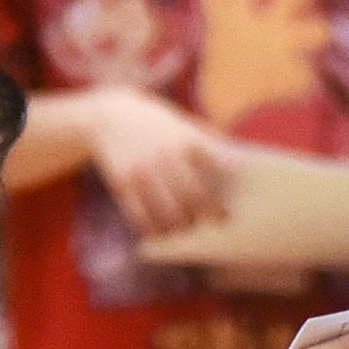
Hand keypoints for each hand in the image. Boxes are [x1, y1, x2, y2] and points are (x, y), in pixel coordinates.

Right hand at [84, 88, 237, 238]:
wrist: (110, 117)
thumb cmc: (157, 124)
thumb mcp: (184, 125)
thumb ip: (209, 143)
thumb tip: (238, 167)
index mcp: (188, 140)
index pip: (217, 171)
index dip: (226, 191)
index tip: (231, 209)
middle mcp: (166, 155)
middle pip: (194, 196)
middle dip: (206, 215)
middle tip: (215, 225)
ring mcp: (143, 170)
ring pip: (167, 211)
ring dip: (180, 226)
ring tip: (187, 230)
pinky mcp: (122, 182)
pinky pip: (139, 214)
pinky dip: (151, 227)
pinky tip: (159, 231)